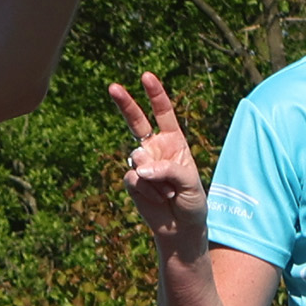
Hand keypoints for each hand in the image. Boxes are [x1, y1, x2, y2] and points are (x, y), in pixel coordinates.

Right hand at [109, 71, 206, 250]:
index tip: (146, 76)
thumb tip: (139, 169)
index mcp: (174, 141)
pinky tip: (159, 200)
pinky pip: (134, 178)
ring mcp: (141, 164)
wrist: (180, 228)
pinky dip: (149, 190)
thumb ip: (167, 170)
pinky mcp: (132, 181)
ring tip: (169, 193)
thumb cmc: (192, 202)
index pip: (163, 113)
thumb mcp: (190, 182)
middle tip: (113, 87)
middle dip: (125, 103)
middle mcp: (155, 148)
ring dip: (156, 178)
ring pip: (138, 158)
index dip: (155, 94)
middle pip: (136, 121)